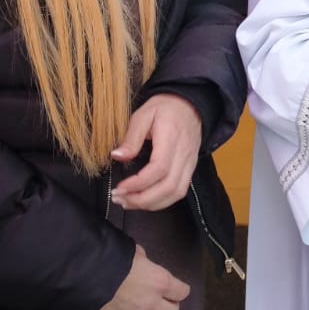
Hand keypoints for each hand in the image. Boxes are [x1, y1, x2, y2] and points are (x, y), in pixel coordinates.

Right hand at [91, 245, 190, 309]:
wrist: (85, 273)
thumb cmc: (114, 257)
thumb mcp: (135, 251)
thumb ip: (143, 260)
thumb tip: (142, 261)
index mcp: (159, 282)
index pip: (181, 292)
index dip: (180, 290)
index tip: (177, 289)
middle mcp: (149, 302)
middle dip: (168, 307)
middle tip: (162, 301)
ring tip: (140, 309)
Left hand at [110, 94, 202, 211]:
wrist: (190, 105)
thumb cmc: (165, 108)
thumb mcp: (143, 114)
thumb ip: (131, 137)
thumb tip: (117, 156)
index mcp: (172, 138)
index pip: (159, 168)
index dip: (139, 183)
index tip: (120, 187)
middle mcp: (184, 154)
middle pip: (169, 187)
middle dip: (142, 199)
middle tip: (120, 199)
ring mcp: (189, 163)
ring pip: (176, 193)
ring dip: (151, 204)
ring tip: (129, 202)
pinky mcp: (190, 169)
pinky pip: (179, 191)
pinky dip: (161, 201)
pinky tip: (145, 199)